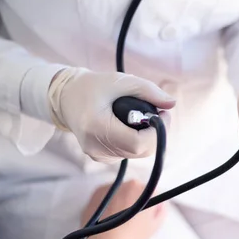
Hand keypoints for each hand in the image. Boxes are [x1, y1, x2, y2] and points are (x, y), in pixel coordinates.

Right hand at [49, 68, 174, 162]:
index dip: (156, 132)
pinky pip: (128, 154)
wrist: (67, 98)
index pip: (137, 143)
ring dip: (147, 137)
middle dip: (155, 134)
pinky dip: (136, 141)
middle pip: (140, 151)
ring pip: (136, 154)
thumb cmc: (94, 87)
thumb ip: (148, 90)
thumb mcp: (121, 81)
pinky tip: (130, 126)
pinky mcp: (100, 158)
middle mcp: (95, 146)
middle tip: (158, 114)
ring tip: (143, 117)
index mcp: (97, 126)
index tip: (163, 114)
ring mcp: (97, 155)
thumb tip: (171, 104)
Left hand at [81, 180, 165, 238]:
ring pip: (120, 191)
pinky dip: (107, 202)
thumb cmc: (130, 236)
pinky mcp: (97, 191)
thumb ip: (161, 212)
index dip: (149, 205)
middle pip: (136, 190)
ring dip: (120, 200)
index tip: (144, 215)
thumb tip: (160, 205)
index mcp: (146, 190)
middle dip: (134, 200)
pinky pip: (106, 194)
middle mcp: (130, 183)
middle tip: (130, 218)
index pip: (152, 193)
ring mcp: (113, 186)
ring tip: (116, 218)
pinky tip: (107, 215)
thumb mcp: (153, 227)